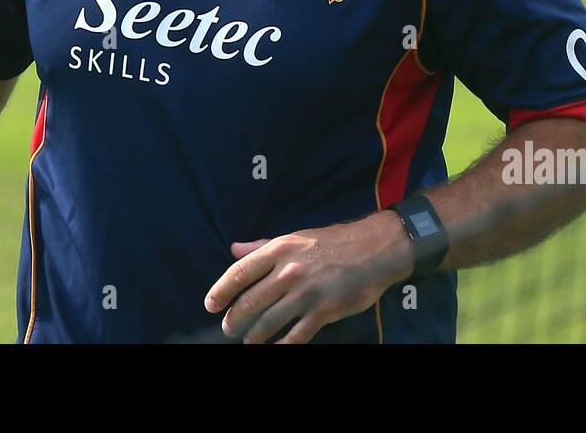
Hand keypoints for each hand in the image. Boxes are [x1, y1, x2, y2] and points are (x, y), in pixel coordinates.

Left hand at [204, 212, 413, 343]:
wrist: (375, 249)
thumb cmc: (333, 242)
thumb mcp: (295, 237)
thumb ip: (263, 246)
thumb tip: (234, 249)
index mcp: (279, 250)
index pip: (239, 272)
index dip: (220, 291)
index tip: (210, 305)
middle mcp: (288, 271)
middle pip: (250, 302)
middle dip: (234, 319)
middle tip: (228, 328)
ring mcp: (306, 293)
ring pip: (268, 322)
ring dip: (254, 336)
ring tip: (249, 341)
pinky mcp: (324, 311)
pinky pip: (296, 336)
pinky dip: (283, 346)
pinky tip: (276, 349)